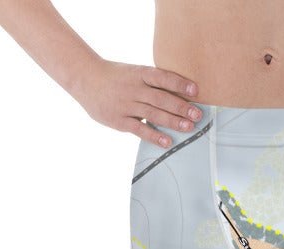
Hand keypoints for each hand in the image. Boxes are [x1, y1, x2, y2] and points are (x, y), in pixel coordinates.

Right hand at [73, 59, 201, 146]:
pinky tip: (167, 142)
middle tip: (198, 114)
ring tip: (189, 127)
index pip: (162, 77)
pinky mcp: (119, 120)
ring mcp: (126, 105)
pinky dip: (154, 135)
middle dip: (181, 107)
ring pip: (153, 114)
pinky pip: (139, 129)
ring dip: (172, 121)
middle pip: (161, 98)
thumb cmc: (116, 77)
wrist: (85, 79)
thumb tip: (179, 94)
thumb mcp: (133, 72)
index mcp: (139, 73)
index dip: (179, 83)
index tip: (195, 90)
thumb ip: (152, 83)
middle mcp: (134, 88)